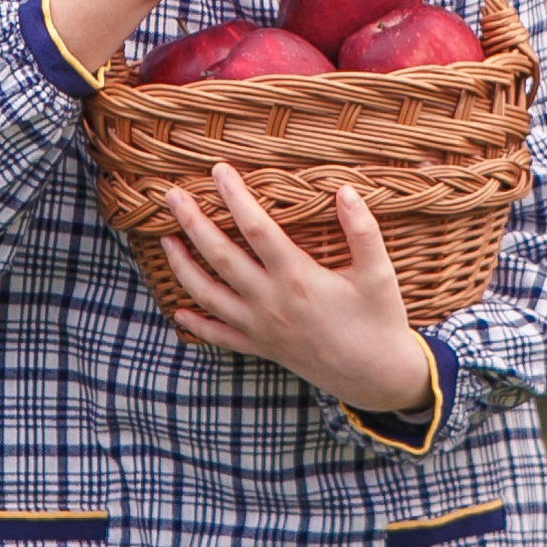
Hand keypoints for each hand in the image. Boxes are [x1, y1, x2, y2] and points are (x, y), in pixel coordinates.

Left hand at [160, 166, 430, 415]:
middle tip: (172, 196)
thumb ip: (363, 230)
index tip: (219, 170)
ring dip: (183, 268)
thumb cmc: (380, 321)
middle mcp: (271, 302)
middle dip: (193, 224)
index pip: (256, 228)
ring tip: (166, 242)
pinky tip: (178, 311)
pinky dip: (196, 324)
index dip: (235, 196)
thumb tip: (345, 190)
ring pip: (209, 295)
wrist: (376, 377)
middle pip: (220, 257)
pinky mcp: (262, 347)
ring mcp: (261, 328)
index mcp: (298, 277)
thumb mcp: (379, 274)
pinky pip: (220, 336)